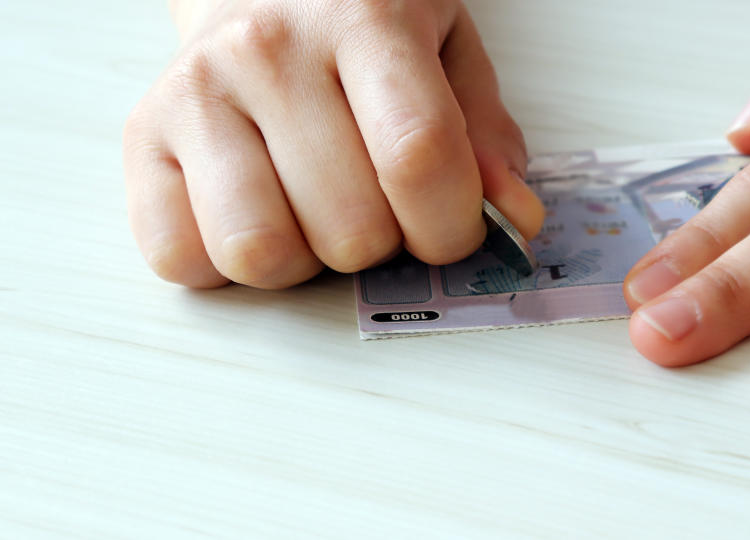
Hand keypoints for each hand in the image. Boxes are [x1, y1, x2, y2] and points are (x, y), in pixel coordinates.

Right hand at [123, 0, 543, 288]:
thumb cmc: (362, 27)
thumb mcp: (449, 56)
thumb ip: (485, 140)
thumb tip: (511, 221)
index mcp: (364, 20)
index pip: (417, 156)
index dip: (450, 227)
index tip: (451, 231)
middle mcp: (267, 50)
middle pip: (349, 227)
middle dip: (381, 244)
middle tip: (374, 201)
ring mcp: (195, 93)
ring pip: (261, 253)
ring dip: (305, 260)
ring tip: (313, 210)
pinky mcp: (142, 135)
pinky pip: (178, 258)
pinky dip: (226, 264)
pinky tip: (256, 212)